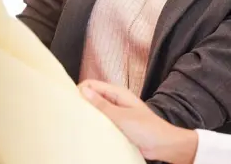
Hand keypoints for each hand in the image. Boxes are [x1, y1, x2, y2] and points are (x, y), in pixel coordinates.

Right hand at [78, 80, 197, 163]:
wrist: (162, 145)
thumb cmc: (146, 128)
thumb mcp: (121, 116)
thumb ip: (102, 105)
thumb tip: (83, 90)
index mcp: (117, 92)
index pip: (91, 85)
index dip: (79, 91)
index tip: (67, 102)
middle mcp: (115, 100)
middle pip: (92, 97)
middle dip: (81, 103)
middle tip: (69, 114)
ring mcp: (116, 113)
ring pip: (95, 110)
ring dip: (87, 115)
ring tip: (75, 123)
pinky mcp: (117, 125)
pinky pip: (101, 122)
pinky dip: (94, 125)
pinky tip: (86, 131)